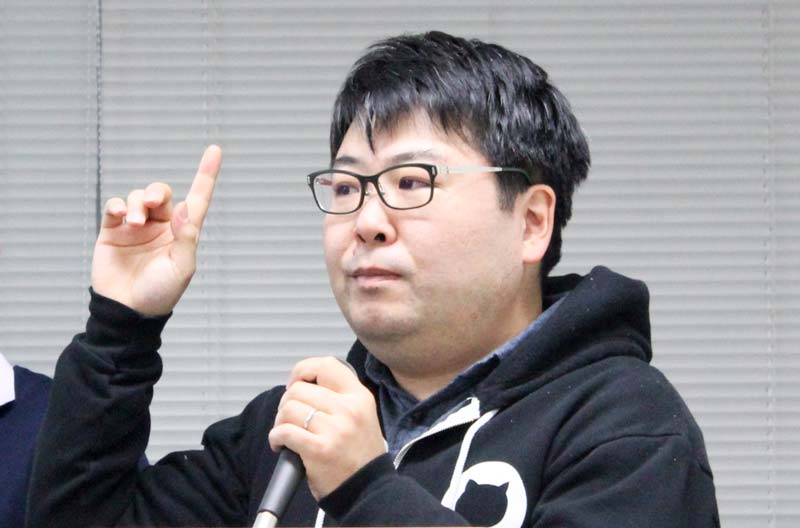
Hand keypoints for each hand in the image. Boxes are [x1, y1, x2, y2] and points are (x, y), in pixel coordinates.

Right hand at [91, 145, 221, 315]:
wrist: (128, 310)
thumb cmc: (160, 293)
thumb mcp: (181, 268)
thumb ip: (186, 238)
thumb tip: (186, 208)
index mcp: (183, 232)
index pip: (197, 198)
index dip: (206, 175)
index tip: (215, 150)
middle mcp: (161, 225)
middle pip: (162, 193)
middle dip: (158, 191)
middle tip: (155, 201)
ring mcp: (136, 227)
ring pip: (138, 198)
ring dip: (137, 203)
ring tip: (134, 222)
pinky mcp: (113, 231)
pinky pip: (115, 206)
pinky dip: (118, 205)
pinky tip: (121, 215)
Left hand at [268, 356, 386, 499]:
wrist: (368, 489)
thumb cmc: (360, 454)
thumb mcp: (361, 415)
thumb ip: (338, 396)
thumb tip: (302, 384)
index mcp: (359, 397)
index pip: (326, 365)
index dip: (303, 370)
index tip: (295, 382)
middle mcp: (348, 409)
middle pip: (299, 389)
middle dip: (286, 403)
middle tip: (290, 418)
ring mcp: (334, 429)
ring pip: (289, 409)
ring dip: (280, 422)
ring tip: (286, 433)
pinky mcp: (318, 449)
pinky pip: (284, 432)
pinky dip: (276, 438)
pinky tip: (281, 445)